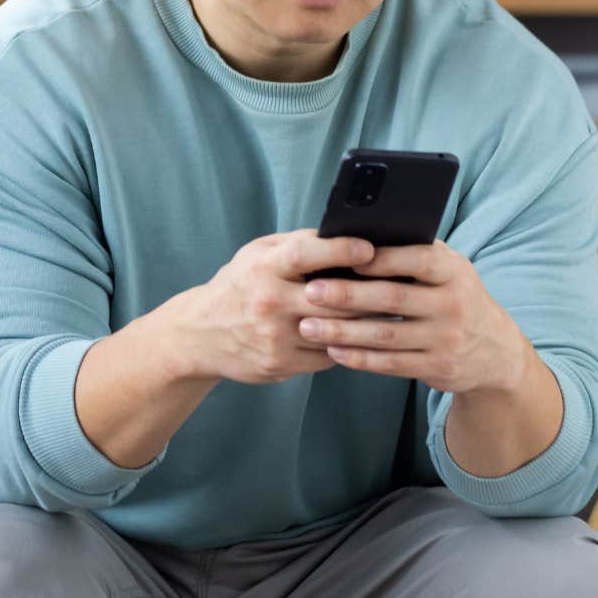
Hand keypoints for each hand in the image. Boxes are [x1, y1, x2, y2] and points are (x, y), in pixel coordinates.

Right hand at [178, 228, 377, 383]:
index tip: (368, 249)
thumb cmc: (238, 287)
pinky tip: (355, 337)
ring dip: (365, 323)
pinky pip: (327, 356)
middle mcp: (268, 302)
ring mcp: (274, 336)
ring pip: (337, 331)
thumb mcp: (256, 254)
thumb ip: (296, 244)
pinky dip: (344, 345)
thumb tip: (344, 234)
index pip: (305, 254)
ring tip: (388, 313)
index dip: (340, 250)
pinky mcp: (280, 363)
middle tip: (397, 287)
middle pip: (333, 298)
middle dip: (369, 293)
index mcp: (263, 268)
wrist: (199, 335)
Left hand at [297, 240, 529, 394]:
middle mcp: (453, 304)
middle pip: (393, 298)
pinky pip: (391, 363)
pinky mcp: (438, 367)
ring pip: (386, 335)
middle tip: (309, 292)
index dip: (380, 260)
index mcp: (454, 271)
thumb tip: (355, 237)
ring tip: (307, 326)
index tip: (341, 258)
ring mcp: (446, 339)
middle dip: (347, 295)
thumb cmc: (452, 296)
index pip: (417, 260)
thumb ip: (412, 254)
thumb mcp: (447, 271)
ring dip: (343, 332)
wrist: (494, 350)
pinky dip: (359, 358)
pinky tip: (332, 351)